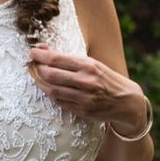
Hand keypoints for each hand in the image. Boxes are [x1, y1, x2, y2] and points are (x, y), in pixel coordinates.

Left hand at [29, 46, 147, 135]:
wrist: (128, 103)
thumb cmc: (105, 79)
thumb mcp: (91, 63)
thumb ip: (66, 58)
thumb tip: (42, 49)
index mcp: (88, 66)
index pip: (56, 59)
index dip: (39, 56)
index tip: (31, 53)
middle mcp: (86, 82)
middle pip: (50, 75)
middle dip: (36, 69)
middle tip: (32, 66)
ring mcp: (85, 98)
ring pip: (52, 90)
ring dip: (40, 83)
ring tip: (37, 77)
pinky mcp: (83, 111)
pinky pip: (59, 102)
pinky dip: (51, 95)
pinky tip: (49, 89)